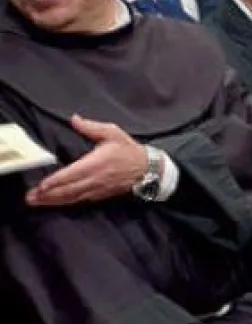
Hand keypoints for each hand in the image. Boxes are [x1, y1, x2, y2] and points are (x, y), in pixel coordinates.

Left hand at [27, 116, 148, 207]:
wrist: (148, 169)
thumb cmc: (128, 150)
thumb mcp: (113, 132)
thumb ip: (91, 127)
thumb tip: (74, 119)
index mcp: (97, 163)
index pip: (72, 174)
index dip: (56, 181)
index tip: (42, 185)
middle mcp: (95, 179)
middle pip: (68, 189)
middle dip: (48, 195)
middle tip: (30, 198)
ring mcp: (97, 189)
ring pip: (72, 197)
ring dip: (53, 201)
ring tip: (37, 203)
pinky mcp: (100, 195)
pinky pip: (80, 200)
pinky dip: (66, 203)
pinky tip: (55, 203)